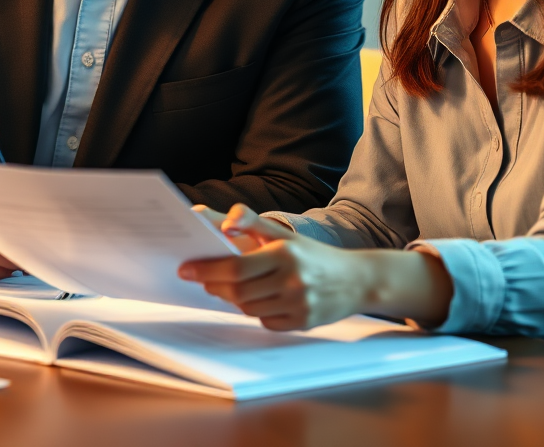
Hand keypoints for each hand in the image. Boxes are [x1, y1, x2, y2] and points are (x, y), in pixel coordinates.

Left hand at [178, 204, 453, 331]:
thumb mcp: (286, 234)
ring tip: (230, 286)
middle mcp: (291, 280)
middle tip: (202, 279)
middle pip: (237, 291)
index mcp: (284, 254)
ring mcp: (297, 304)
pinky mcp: (302, 323)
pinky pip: (265, 321)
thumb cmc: (314, 255)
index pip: (235, 267)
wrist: (358, 279)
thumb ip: (253, 222)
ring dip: (234, 298)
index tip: (186, 269)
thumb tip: (225, 221)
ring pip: (248, 308)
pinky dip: (257, 312)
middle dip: (214, 285)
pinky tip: (260, 299)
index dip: (207, 269)